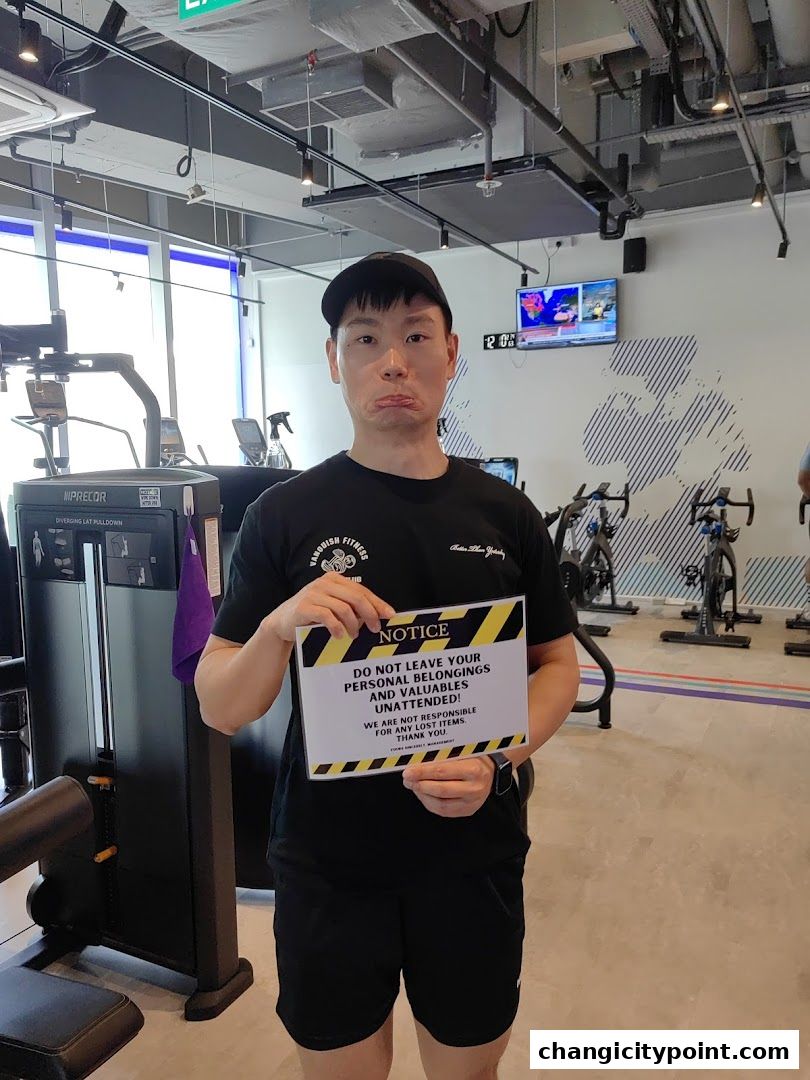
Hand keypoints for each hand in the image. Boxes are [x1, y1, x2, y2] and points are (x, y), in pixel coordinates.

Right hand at [265, 572, 394, 642]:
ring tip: (354, 635)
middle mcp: (324, 583)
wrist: (282, 622)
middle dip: (370, 614)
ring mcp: (313, 593)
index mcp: (334, 579)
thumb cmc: (311, 615)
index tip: (389, 615)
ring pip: (343, 607)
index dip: (377, 603)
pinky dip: (336, 627)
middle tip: (375, 629)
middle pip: (356, 597)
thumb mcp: (332, 607)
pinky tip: (339, 635)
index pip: (361, 590)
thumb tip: (377, 615)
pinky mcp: (304, 606)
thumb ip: (351, 607)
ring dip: (353, 624)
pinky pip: (327, 616)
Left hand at [402, 756, 494, 817]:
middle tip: (407, 779)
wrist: (492, 772)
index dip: (422, 772)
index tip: (408, 771)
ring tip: (413, 786)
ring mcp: (472, 802)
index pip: (442, 771)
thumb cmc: (473, 758)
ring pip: (440, 804)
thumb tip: (416, 762)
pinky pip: (444, 811)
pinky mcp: (468, 811)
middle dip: (420, 784)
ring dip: (422, 795)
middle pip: (440, 790)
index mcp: (473, 769)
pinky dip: (429, 803)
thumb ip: (442, 757)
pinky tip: (423, 794)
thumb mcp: (462, 752)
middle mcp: (474, 788)